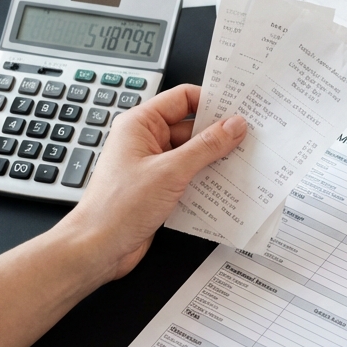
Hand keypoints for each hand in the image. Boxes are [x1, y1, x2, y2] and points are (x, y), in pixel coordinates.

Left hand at [60, 84, 245, 281]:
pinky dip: (207, 179)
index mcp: (141, 124)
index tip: (239, 110)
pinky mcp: (160, 187)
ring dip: (215, 159)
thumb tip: (234, 126)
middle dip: (219, 133)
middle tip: (248, 138)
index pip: (183, 98)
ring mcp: (154, 164)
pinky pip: (190, 174)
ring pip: (194, 153)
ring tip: (241, 163)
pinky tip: (224, 186)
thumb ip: (206, 146)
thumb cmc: (118, 207)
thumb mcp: (171, 171)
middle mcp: (146, 140)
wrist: (98, 248)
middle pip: (192, 126)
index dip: (211, 101)